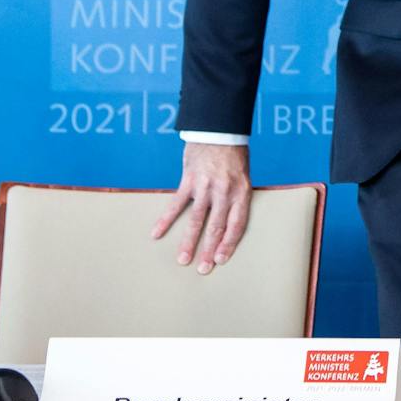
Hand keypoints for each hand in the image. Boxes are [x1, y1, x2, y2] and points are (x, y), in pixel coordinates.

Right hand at [151, 142, 251, 274]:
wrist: (218, 130)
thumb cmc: (233, 155)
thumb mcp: (243, 176)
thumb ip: (235, 198)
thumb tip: (228, 223)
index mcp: (241, 192)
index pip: (236, 224)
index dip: (229, 244)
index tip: (221, 260)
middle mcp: (224, 191)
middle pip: (216, 227)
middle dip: (209, 250)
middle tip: (203, 270)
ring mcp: (205, 187)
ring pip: (196, 220)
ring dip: (188, 241)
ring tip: (183, 260)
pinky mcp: (189, 181)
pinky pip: (176, 204)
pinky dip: (166, 219)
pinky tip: (156, 233)